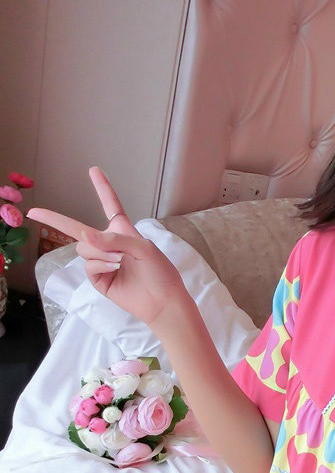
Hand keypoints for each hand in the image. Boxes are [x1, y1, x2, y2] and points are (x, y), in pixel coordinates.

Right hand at [27, 167, 186, 329]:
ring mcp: (101, 261)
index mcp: (123, 231)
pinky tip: (116, 269)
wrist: (162, 302)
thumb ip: (115, 239)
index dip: (102, 187)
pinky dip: (100, 264)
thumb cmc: (160, 272)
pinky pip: (88, 264)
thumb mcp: (143, 248)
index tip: (93, 170)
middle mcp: (109, 244)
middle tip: (34, 212)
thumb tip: (84, 235)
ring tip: (121, 261)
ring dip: (100, 252)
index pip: (110, 205)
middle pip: (77, 229)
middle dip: (55, 219)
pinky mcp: (97, 278)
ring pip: (84, 248)